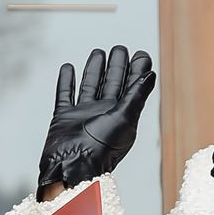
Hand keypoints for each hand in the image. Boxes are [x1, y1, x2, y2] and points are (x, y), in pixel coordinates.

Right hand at [39, 47, 155, 196]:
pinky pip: (64, 95)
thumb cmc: (101, 149)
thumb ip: (136, 95)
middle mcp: (102, 113)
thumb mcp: (124, 118)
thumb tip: (150, 74)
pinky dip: (66, 81)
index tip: (142, 54)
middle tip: (120, 49)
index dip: (137, 70)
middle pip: (111, 84)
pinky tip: (68, 68)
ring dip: (94, 69)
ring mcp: (82, 115)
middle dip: (116, 66)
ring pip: (89, 86)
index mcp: (120, 114)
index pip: (131, 87)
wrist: (72, 165)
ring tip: (98, 52)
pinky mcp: (63, 118)